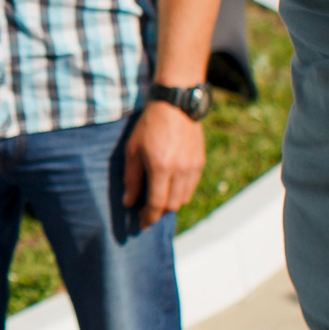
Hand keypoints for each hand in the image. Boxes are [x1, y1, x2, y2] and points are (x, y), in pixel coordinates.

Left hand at [124, 101, 203, 222]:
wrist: (175, 105)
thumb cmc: (149, 126)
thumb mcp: (133, 150)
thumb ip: (131, 179)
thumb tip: (128, 203)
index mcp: (161, 168)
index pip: (156, 204)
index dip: (148, 218)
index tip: (142, 225)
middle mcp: (180, 171)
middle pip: (172, 205)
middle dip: (159, 214)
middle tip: (147, 215)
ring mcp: (193, 167)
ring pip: (184, 198)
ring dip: (170, 204)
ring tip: (158, 202)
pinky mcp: (200, 162)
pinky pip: (191, 187)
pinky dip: (180, 193)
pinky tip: (169, 189)